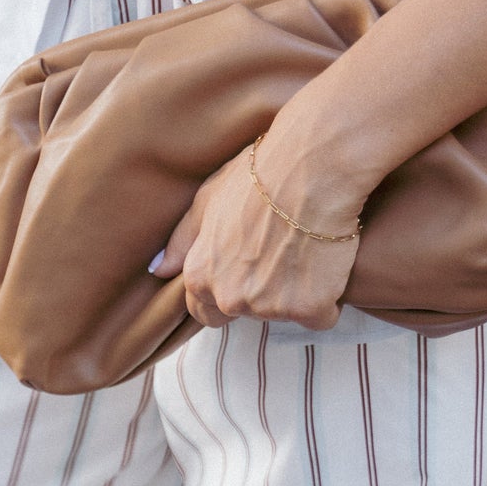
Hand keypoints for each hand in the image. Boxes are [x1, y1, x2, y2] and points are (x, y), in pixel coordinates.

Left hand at [151, 146, 358, 330]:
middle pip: (247, 313)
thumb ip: (182, 241)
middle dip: (262, 293)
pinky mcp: (308, 310)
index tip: (249, 270)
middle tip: (281, 252)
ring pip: (285, 314)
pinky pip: (321, 316)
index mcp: (200, 276)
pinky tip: (327, 262)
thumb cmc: (260, 176)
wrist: (312, 169)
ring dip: (297, 292)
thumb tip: (158, 270)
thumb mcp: (208, 200)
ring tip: (305, 248)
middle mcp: (229, 298)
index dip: (228, 291)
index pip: (205, 312)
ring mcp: (269, 307)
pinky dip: (328, 297)